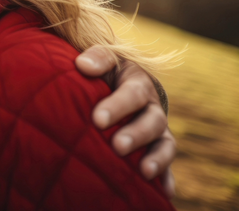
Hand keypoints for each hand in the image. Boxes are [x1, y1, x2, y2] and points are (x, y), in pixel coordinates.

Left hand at [75, 46, 176, 198]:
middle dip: (135, 135)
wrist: (117, 84)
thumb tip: (82, 65)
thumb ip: (98, 57)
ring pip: (164, 144)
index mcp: (138, 84)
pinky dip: (166, 178)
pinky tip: (163, 193)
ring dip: (156, 158)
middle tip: (116, 146)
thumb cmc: (106, 72)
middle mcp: (152, 108)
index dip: (117, 106)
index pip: (132, 94)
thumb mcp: (106, 60)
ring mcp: (157, 130)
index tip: (98, 120)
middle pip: (151, 121)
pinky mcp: (158, 149)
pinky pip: (167, 165)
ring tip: (144, 172)